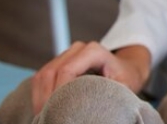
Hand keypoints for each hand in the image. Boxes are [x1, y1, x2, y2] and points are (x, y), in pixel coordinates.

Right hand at [31, 42, 149, 114]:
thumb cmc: (127, 79)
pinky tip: (43, 109)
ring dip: (40, 97)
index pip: (66, 71)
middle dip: (46, 97)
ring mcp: (66, 54)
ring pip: (42, 75)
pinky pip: (42, 78)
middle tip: (47, 116)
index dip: (59, 92)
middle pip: (50, 72)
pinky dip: (39, 94)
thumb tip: (90, 110)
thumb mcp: (123, 88)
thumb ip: (108, 95)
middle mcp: (77, 49)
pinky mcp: (59, 63)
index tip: (58, 110)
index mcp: (93, 51)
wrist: (127, 69)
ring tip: (44, 115)